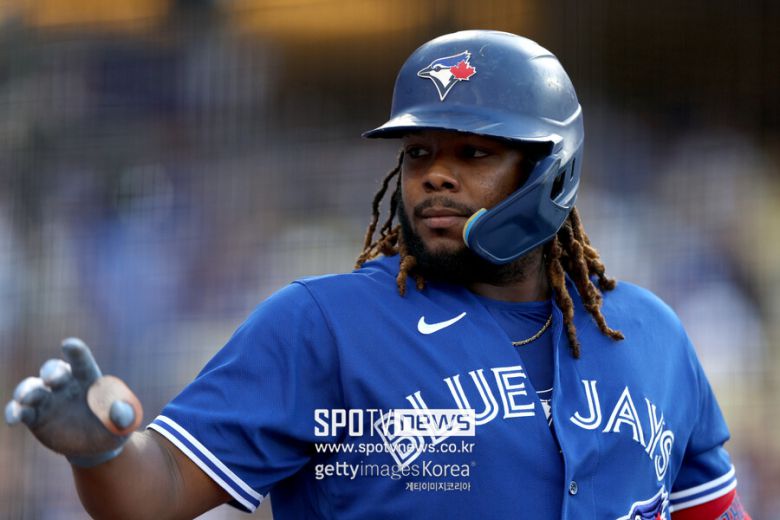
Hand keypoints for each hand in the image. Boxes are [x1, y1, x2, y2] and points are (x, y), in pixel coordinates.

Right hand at [5, 338, 142, 466]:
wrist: (97, 447)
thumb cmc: (113, 427)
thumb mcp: (125, 423)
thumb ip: (125, 415)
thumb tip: (117, 409)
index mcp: (88, 378)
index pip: (81, 360)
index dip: (75, 351)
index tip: (69, 344)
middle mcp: (65, 385)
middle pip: (53, 370)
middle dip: (51, 372)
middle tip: (52, 380)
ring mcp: (48, 400)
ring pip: (31, 387)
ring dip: (26, 390)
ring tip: (25, 399)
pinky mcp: (35, 417)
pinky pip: (20, 410)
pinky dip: (14, 412)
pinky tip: (14, 419)